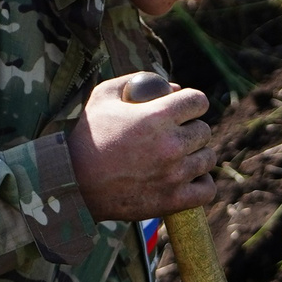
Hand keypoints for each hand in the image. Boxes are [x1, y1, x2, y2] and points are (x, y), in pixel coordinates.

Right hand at [68, 72, 214, 220]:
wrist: (73, 182)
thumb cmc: (88, 137)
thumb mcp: (104, 96)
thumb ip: (138, 81)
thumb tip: (173, 87)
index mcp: (157, 116)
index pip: (199, 101)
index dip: (191, 103)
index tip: (184, 110)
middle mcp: (171, 145)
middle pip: (204, 131)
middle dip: (191, 129)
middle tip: (175, 135)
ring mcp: (174, 175)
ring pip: (207, 158)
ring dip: (196, 156)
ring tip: (180, 157)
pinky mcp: (173, 200)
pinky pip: (207, 190)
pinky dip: (201, 183)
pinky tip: (187, 178)